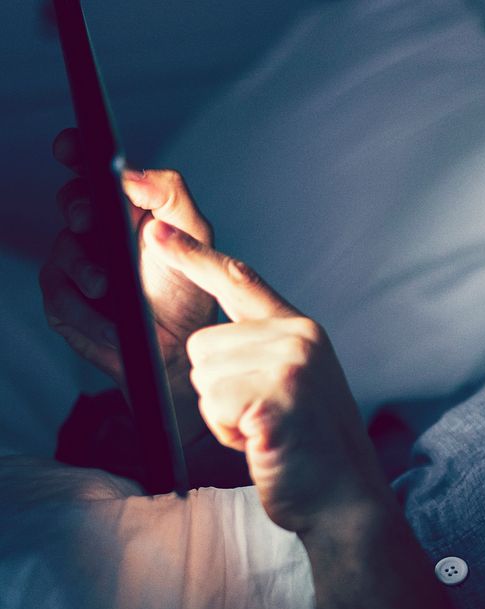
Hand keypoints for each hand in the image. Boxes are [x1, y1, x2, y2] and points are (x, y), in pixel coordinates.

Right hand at [40, 128, 216, 442]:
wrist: (176, 350)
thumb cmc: (187, 291)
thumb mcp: (194, 237)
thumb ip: (171, 195)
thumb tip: (132, 173)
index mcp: (128, 205)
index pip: (94, 166)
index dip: (77, 150)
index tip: (71, 147)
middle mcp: (98, 226)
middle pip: (71, 199)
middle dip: (77, 207)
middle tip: (89, 220)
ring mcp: (77, 261)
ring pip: (63, 247)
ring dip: (84, 268)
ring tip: (107, 286)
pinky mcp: (63, 297)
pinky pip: (58, 292)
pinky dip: (83, 306)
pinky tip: (106, 317)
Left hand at [150, 219, 468, 608]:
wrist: (347, 499)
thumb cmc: (312, 449)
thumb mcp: (296, 384)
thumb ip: (263, 351)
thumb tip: (210, 341)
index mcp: (301, 329)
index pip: (239, 279)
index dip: (193, 254)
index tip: (153, 228)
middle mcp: (297, 337)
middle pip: (202, 345)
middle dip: (216, 390)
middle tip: (260, 416)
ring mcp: (289, 366)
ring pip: (201, 377)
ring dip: (221, 415)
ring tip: (263, 430)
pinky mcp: (275, 399)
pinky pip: (214, 404)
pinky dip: (229, 433)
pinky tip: (262, 443)